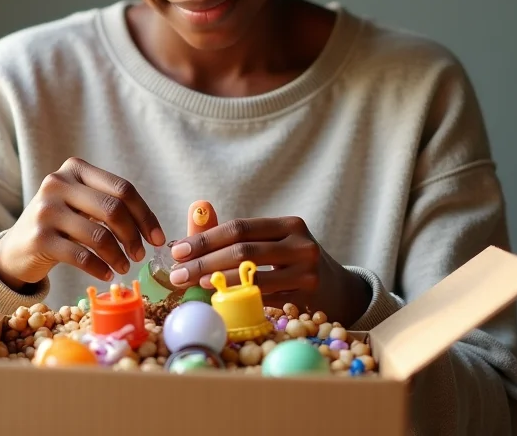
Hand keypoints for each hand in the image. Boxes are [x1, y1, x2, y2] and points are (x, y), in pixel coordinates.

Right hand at [0, 157, 165, 290]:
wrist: (15, 249)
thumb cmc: (60, 225)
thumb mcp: (80, 204)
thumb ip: (109, 204)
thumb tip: (151, 229)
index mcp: (75, 169)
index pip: (122, 188)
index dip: (145, 214)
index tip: (157, 237)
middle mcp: (57, 183)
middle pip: (113, 208)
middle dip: (133, 235)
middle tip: (140, 255)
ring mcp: (46, 210)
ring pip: (98, 234)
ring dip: (118, 255)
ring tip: (125, 266)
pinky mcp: (39, 238)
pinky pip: (81, 256)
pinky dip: (100, 268)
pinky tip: (107, 274)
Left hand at [168, 217, 370, 325]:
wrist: (339, 289)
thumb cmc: (294, 261)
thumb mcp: (274, 241)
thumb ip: (237, 233)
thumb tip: (195, 216)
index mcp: (289, 224)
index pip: (239, 227)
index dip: (206, 239)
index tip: (178, 250)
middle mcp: (301, 245)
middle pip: (243, 251)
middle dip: (204, 262)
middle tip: (177, 273)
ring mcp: (307, 273)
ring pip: (252, 278)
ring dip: (217, 282)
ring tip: (192, 284)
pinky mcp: (307, 300)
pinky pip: (264, 299)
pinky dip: (239, 299)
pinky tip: (219, 299)